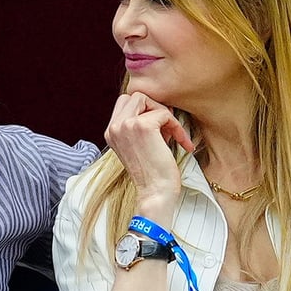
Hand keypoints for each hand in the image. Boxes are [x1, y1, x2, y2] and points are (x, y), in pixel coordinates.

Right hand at [104, 92, 193, 216]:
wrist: (156, 193)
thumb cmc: (152, 173)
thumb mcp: (137, 146)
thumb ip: (137, 127)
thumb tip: (157, 107)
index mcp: (110, 132)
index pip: (125, 103)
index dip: (145, 110)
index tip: (159, 129)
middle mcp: (114, 127)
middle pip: (134, 96)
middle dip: (154, 108)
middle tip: (166, 127)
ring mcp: (125, 125)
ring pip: (146, 99)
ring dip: (163, 114)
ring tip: (171, 135)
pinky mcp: (142, 126)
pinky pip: (164, 113)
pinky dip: (176, 126)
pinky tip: (181, 142)